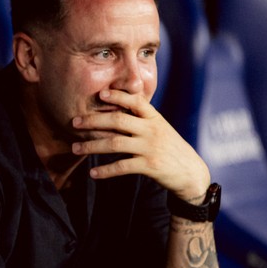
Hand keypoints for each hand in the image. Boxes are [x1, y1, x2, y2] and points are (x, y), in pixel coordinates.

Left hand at [71, 89, 209, 200]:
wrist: (192, 173)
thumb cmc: (169, 149)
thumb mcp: (160, 129)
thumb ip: (140, 120)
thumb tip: (114, 109)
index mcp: (154, 118)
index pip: (135, 101)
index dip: (117, 96)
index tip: (100, 93)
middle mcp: (152, 130)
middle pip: (118, 120)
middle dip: (93, 120)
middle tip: (74, 122)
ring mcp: (150, 147)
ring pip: (115, 143)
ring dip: (91, 146)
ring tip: (74, 149)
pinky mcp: (150, 166)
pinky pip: (122, 167)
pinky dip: (105, 170)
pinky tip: (92, 173)